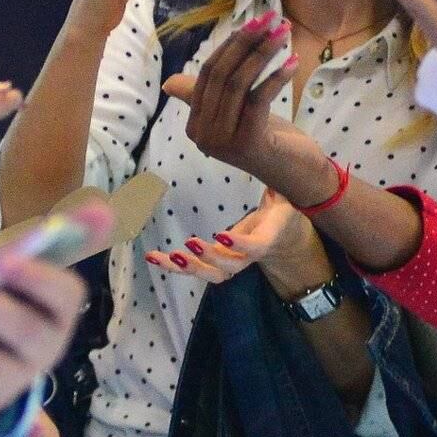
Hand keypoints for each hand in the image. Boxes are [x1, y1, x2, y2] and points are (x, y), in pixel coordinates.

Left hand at [0, 198, 113, 419]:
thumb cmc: (12, 300)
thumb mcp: (30, 267)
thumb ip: (63, 237)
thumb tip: (104, 209)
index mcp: (61, 312)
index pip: (63, 296)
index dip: (36, 279)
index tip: (4, 260)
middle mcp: (44, 350)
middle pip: (23, 333)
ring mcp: (10, 380)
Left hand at [145, 190, 320, 287]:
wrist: (281, 236)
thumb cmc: (280, 212)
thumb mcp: (284, 197)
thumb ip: (277, 186)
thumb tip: (271, 163)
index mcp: (266, 239)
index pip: (255, 248)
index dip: (240, 244)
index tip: (222, 234)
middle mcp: (248, 257)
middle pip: (228, 268)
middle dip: (208, 258)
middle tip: (189, 243)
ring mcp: (230, 263)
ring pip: (209, 274)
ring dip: (185, 267)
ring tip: (163, 257)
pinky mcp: (215, 262)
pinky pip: (195, 268)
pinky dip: (172, 265)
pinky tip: (153, 257)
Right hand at [161, 15, 337, 204]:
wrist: (297, 175)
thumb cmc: (268, 140)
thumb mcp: (236, 113)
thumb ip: (209, 95)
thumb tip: (168, 84)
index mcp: (195, 126)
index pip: (207, 74)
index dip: (230, 45)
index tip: (255, 22)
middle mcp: (203, 135)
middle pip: (222, 75)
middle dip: (247, 42)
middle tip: (271, 19)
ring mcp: (223, 141)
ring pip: (238, 83)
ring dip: (263, 53)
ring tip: (283, 32)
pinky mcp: (247, 143)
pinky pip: (258, 98)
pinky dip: (276, 76)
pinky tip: (292, 62)